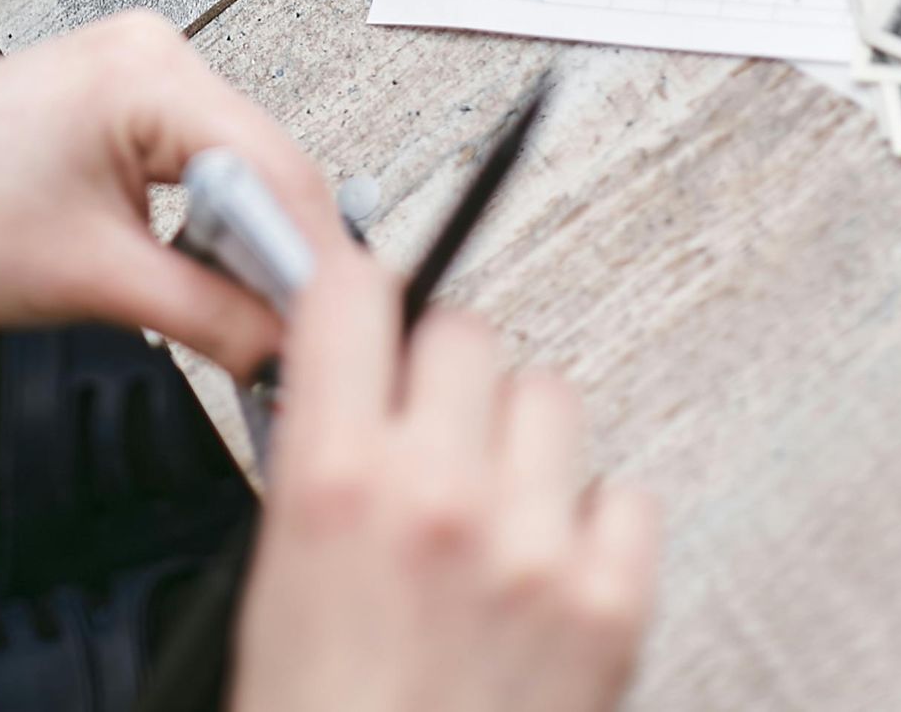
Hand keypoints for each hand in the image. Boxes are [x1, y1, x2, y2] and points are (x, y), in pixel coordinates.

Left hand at [0, 11, 341, 371]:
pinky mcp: (113, 100)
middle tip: (301, 339)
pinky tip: (203, 272)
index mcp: (149, 68)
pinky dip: (205, 222)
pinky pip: (193, 161)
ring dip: (245, 242)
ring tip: (252, 317)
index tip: (338, 328)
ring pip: (233, 165)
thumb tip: (290, 347)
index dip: (314, 257)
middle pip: (263, 161)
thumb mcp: (98, 280)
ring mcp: (130, 69)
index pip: (276, 165)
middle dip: (282, 253)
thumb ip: (212, 316)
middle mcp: (149, 49)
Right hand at [232, 251, 658, 711]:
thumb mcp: (275, 583)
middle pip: (465, 330)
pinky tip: (550, 562)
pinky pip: (625, 496)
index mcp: (336, 480)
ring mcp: (535, 546)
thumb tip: (347, 394)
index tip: (359, 309)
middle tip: (425, 424)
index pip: (352, 293)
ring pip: (550, 395)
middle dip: (440, 370)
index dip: (354, 295)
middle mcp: (441, 494)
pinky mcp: (609, 606)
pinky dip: (594, 520)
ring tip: (491, 498)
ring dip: (519, 434)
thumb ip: (317, 468)